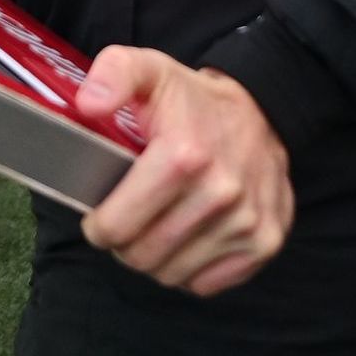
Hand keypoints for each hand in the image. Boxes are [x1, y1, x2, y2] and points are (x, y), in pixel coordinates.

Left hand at [73, 49, 293, 294]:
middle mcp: (221, 193)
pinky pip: (205, 284)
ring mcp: (248, 222)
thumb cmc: (193, 102)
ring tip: (157, 227)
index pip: (117, 227)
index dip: (99, 226)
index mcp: (184, 155)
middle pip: (141, 256)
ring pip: (171, 274)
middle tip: (128, 222)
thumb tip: (89, 104)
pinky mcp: (266, 242)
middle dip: (124, 244)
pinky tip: (187, 239)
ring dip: (156, 259)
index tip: (101, 215)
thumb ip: (113, 74)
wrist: (264, 111)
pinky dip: (190, 270)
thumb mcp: (150, 71)